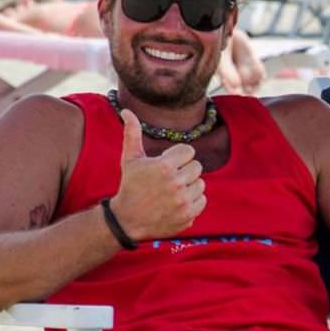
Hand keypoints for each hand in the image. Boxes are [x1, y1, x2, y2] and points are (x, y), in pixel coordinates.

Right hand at [108, 110, 205, 241]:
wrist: (127, 220)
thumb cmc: (130, 185)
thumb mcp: (130, 159)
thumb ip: (132, 133)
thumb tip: (127, 111)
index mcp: (164, 166)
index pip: (189, 152)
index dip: (177, 157)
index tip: (166, 165)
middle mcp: (175, 184)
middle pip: (197, 167)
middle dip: (184, 171)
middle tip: (169, 179)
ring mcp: (183, 201)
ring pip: (201, 184)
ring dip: (189, 186)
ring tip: (172, 191)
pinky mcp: (188, 216)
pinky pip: (202, 200)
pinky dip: (192, 201)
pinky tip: (177, 202)